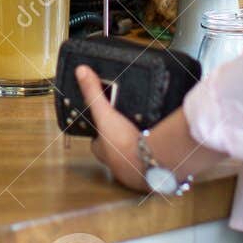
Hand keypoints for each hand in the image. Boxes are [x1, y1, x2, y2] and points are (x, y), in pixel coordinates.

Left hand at [77, 65, 148, 191]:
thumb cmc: (123, 143)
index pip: (96, 141)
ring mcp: (135, 170)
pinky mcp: (153, 170)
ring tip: (145, 131)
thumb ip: (94, 93)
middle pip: (116, 149)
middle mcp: (117, 164)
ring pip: (134, 156)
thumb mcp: (105, 113)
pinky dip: (155, 152)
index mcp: (104, 151)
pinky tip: (161, 143)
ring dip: (138, 146)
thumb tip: (81, 72)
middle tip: (128, 125)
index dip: (99, 130)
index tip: (104, 119)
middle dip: (121, 138)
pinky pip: (152, 160)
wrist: (150, 161)